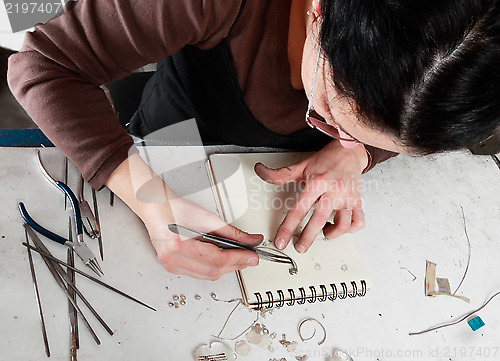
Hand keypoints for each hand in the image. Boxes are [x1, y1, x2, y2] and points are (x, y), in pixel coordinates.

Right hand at [141, 197, 262, 279]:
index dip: (238, 259)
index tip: (253, 257)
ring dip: (226, 269)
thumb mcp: (207, 218)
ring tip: (240, 259)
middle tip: (251, 258)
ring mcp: (171, 265)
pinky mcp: (172, 267)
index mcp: (179, 245)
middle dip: (235, 265)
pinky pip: (198, 274)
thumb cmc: (174, 209)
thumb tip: (251, 240)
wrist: (156, 208)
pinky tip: (222, 262)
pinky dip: (213, 269)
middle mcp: (173, 259)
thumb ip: (232, 232)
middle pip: (213, 271)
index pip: (217, 259)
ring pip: (207, 275)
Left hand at [254, 141, 367, 252]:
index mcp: (317, 182)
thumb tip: (260, 170)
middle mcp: (333, 191)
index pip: (298, 209)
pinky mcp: (357, 201)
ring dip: (332, 233)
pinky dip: (350, 230)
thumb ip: (279, 174)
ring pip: (343, 224)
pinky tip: (340, 227)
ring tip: (324, 232)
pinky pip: (358, 222)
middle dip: (307, 238)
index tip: (281, 240)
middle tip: (299, 247)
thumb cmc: (325, 160)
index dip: (287, 227)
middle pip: (318, 220)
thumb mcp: (300, 166)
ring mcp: (347, 197)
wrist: (349, 150)